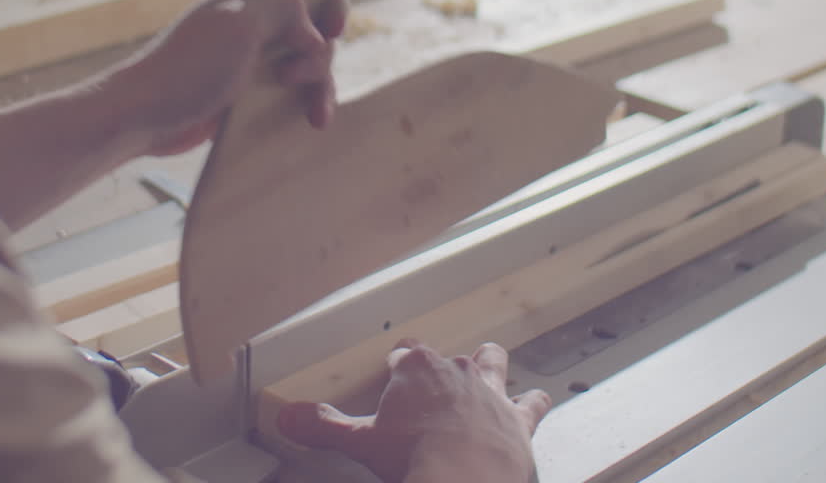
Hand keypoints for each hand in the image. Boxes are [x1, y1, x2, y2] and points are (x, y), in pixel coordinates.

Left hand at [122, 0, 347, 156]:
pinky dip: (305, 103)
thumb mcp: (241, 25)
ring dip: (319, 85)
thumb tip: (313, 29)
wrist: (145, 115)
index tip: (333, 30)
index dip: (329, 4)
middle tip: (292, 77)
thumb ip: (285, 10)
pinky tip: (313, 120)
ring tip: (316, 112)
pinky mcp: (249, 91)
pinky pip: (291, 92)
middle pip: (314, 30)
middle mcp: (254, 22)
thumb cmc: (188, 67)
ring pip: (306, 65)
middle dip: (319, 56)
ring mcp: (252, 58)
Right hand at [277, 339, 550, 482]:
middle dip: (445, 364)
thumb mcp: (360, 441)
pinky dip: (534, 401)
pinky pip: (533, 401)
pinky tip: (539, 399)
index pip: (405, 354)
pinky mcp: (520, 418)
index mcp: (417, 369)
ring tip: (491, 364)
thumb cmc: (413, 456)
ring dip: (492, 364)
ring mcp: (493, 392)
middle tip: (439, 375)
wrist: (466, 479)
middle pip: (449, 356)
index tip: (395, 369)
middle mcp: (457, 371)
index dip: (399, 365)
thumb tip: (286, 416)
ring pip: (494, 363)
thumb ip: (323, 426)